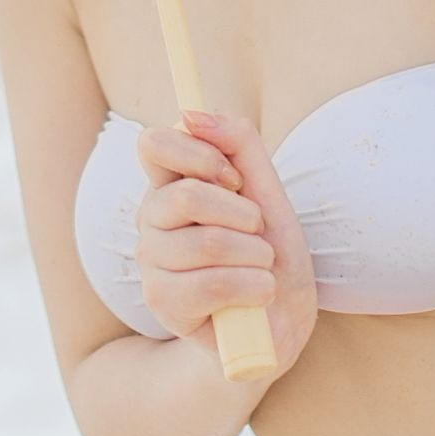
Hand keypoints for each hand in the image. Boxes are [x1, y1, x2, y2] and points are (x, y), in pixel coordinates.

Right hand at [132, 111, 318, 377]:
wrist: (282, 323)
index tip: (234, 178)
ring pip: (205, 243)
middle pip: (186, 195)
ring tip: (263, 268)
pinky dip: (252, 287)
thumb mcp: (269, 192)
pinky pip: (210, 285)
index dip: (198, 153)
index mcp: (172, 186)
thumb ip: (238, 144)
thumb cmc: (273, 256)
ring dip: (255, 256)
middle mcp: (152, 221)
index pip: (154, 144)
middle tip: (258, 231)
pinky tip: (258, 294)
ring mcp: (152, 264)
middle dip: (243, 213)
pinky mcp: (163, 304)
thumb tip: (191, 112)